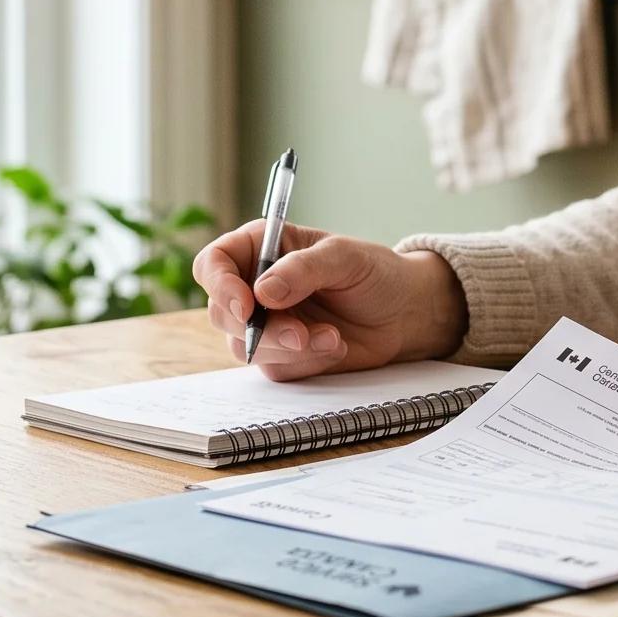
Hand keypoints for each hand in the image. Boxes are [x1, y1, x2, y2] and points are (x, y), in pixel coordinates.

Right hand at [192, 220, 466, 381]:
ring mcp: (266, 324)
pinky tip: (335, 345)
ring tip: (331, 338)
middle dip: (259, 328)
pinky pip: (275, 367)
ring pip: (244, 346)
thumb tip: (262, 292)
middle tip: (299, 335)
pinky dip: (305, 361)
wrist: (404, 314)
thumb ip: (304, 269)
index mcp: (261, 249)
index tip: (245, 305)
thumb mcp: (345, 258)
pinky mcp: (282, 356)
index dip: (219, 284)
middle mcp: (255, 287)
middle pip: (221, 311)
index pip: (214, 263)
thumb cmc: (375, 273)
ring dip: (286, 348)